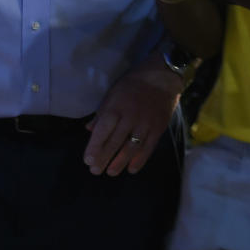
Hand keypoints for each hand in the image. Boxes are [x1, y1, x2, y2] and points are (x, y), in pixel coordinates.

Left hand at [83, 54, 181, 175]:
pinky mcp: (158, 128)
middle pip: (115, 142)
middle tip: (95, 171)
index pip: (103, 131)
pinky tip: (131, 169)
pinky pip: (148, 147)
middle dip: (104, 158)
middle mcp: (130, 117)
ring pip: (131, 148)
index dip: (95, 147)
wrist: (162, 76)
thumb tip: (89, 130)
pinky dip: (140, 160)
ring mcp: (145, 124)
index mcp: (116, 107)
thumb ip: (101, 112)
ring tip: (111, 172)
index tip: (88, 160)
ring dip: (120, 162)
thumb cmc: (133, 84)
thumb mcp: (113, 93)